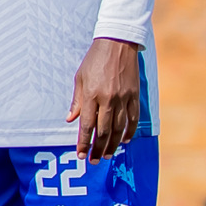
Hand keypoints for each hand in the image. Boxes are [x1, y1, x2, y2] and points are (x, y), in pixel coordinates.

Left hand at [69, 37, 143, 161]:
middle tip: (93, 161)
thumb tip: (71, 120)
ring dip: (113, 144)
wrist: (117, 44)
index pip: (86, 125)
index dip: (83, 142)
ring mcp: (123, 98)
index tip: (80, 154)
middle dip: (97, 148)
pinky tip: (125, 140)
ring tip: (107, 155)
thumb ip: (77, 101)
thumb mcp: (79, 78)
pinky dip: (129, 131)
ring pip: (119, 128)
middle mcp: (108, 99)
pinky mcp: (135, 95)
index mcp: (91, 95)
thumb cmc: (94, 60)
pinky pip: (133, 118)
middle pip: (103, 131)